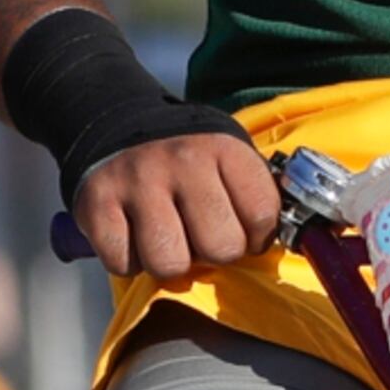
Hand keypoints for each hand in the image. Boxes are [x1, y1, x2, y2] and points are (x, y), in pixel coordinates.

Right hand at [70, 129, 280, 281]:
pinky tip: (132, 234)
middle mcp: (182, 160)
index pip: (262, 217)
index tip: (241, 230)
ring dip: (168, 261)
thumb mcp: (229, 161)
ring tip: (166, 236)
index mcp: (224, 148)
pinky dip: (128, 260)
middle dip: (212, 253)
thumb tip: (293, 242)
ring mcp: (137, 180)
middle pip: (219, 247)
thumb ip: (256, 196)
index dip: (255, 237)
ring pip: (169, 264)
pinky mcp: (97, 202)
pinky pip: (123, 264)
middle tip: (198, 235)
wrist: (118, 125)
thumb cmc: (187, 160)